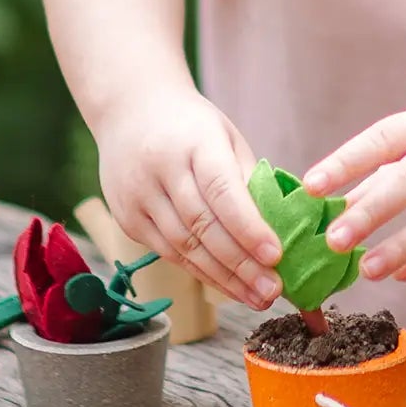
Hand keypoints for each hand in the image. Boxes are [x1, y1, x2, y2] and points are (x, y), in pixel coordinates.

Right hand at [95, 89, 282, 309]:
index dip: (248, 226)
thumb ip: (247, 179)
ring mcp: (138, 195)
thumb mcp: (224, 136)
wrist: (128, 109)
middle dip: (241, 264)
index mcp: (193, 142)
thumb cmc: (189, 126)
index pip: (221, 190)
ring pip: (184, 246)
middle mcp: (160, 168)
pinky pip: (168, 252)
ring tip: (256, 297)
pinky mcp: (126, 217)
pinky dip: (200, 272)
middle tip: (273, 290)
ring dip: (223, 278)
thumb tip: (279, 231)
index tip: (275, 256)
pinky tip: (226, 285)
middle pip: (202, 226)